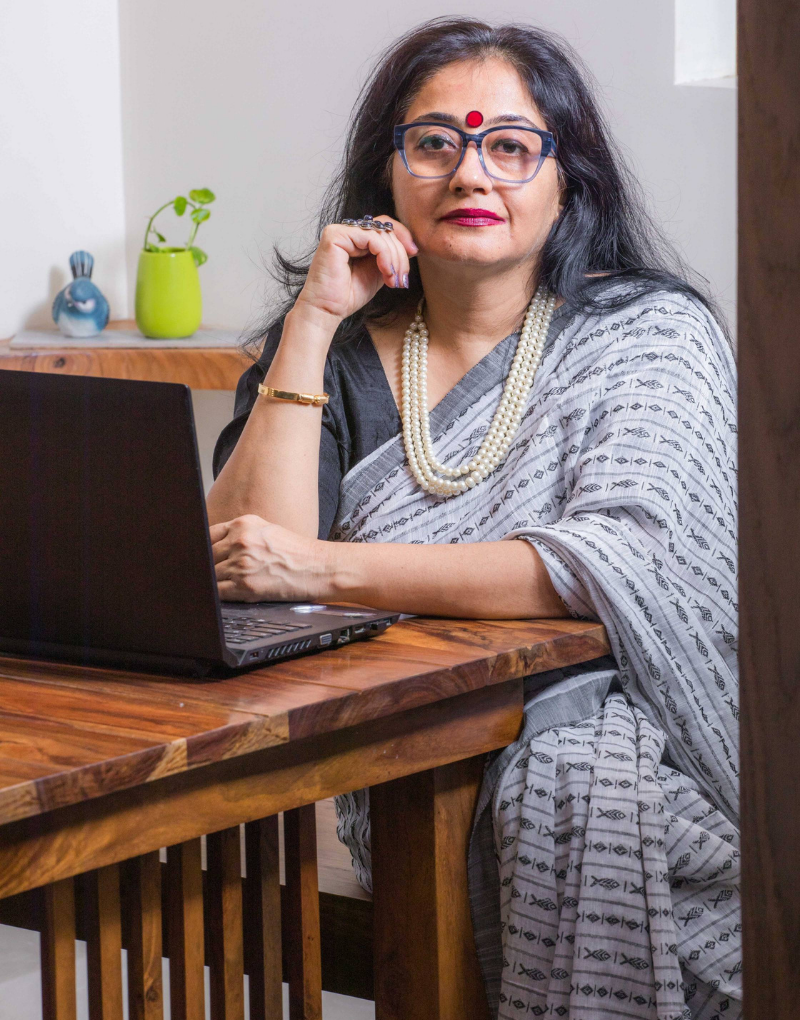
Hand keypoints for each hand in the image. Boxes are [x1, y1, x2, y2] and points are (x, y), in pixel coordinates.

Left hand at [211, 515, 333, 601]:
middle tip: (211, 572)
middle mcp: (240, 541)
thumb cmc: (296, 552)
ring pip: (210, 574)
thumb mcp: (266, 530)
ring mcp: (241, 563)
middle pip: (206, 555)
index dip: (202, 547)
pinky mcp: (245, 585)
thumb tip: (215, 546)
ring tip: (223, 584)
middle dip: (207, 565)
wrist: (318, 568)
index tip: (201, 555)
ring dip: (214, 581)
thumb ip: (240, 534)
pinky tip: (227, 593)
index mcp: (243, 524)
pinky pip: (217, 592)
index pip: (207, 534)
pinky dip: (217, 595)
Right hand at [294, 216, 417, 322]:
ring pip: (381, 233)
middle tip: (402, 278)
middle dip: (400, 254)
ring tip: (393, 280)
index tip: (414, 253)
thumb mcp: (378, 272)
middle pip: (385, 228)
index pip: (384, 225)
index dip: (402, 236)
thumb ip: (390, 257)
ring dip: (394, 258)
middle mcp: (347, 231)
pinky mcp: (335, 235)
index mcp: (356, 238)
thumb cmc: (347, 296)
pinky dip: (384, 255)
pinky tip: (385, 272)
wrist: (327, 311)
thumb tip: (411, 246)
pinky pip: (371, 237)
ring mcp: (340, 231)